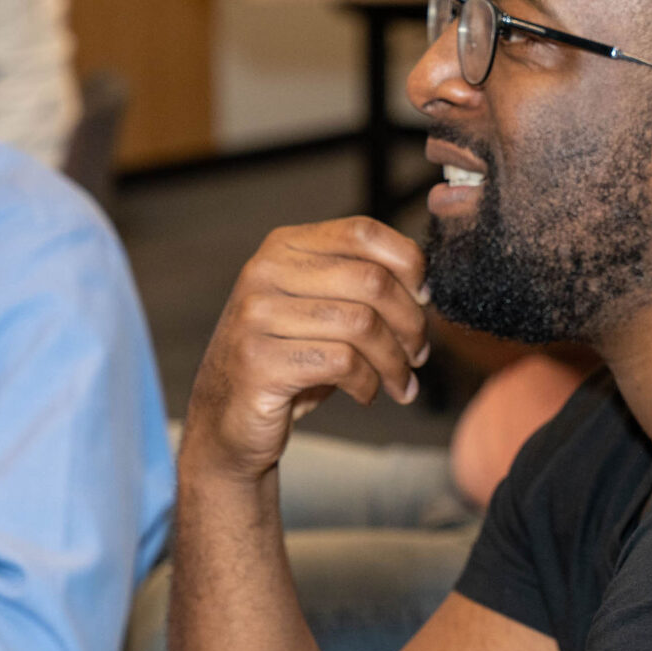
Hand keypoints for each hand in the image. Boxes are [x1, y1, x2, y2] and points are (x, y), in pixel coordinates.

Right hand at [184, 218, 431, 485]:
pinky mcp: (259, 362)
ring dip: (394, 361)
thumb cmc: (287, 360)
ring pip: (362, 324)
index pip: (363, 232)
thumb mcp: (320, 309)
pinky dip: (368, 383)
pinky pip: (341, 362)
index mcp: (284, 247)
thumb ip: (358, 285)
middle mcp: (265, 272)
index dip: (408, 263)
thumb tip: (424, 286)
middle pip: (371, 280)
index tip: (424, 299)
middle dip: (410, 322)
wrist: (227, 418)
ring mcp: (257, 316)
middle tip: (419, 354)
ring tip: (400, 382)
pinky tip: (367, 394)